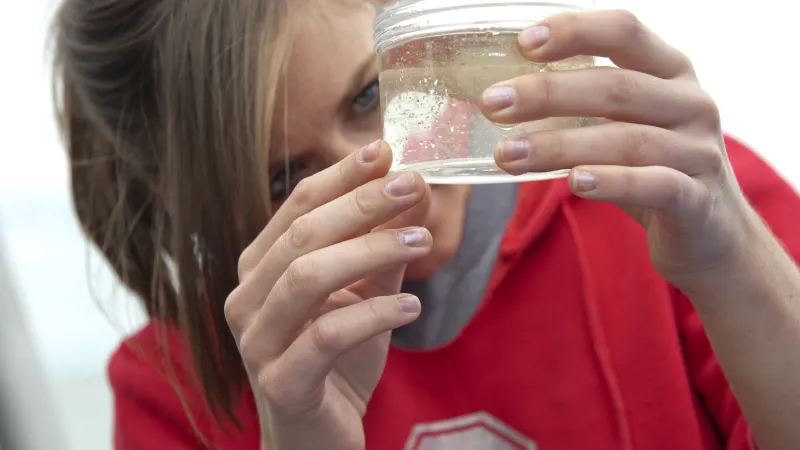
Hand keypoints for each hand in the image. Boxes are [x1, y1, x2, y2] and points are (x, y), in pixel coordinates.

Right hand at [225, 141, 430, 449]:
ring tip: (420, 242)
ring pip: (306, 278)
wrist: (318, 436)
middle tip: (412, 185)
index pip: (295, 206)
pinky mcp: (280, 382)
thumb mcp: (364, 293)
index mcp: (260, 269)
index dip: (340, 176)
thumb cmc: (338, 359)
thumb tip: (414, 188)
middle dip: (360, 204)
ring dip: (369, 252)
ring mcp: (256, 342)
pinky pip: (325, 336)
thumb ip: (382, 247)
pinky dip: (373, 314)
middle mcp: (246, 298)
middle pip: (301, 234)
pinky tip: (412, 306)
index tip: (386, 150)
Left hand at [481, 9, 761, 291]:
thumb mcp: (626, 123)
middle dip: (547, 93)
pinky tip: (573, 182)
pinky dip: (612, 182)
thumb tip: (501, 95)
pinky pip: (654, 184)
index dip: (575, 31)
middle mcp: (691, 103)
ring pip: (626, 140)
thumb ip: (583, 104)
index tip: (522, 43)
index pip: (624, 32)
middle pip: (616, 87)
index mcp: (670, 72)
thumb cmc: (652, 170)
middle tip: (492, 104)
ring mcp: (699, 152)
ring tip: (507, 156)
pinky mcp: (698, 200)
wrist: (712, 236)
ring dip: (558, 146)